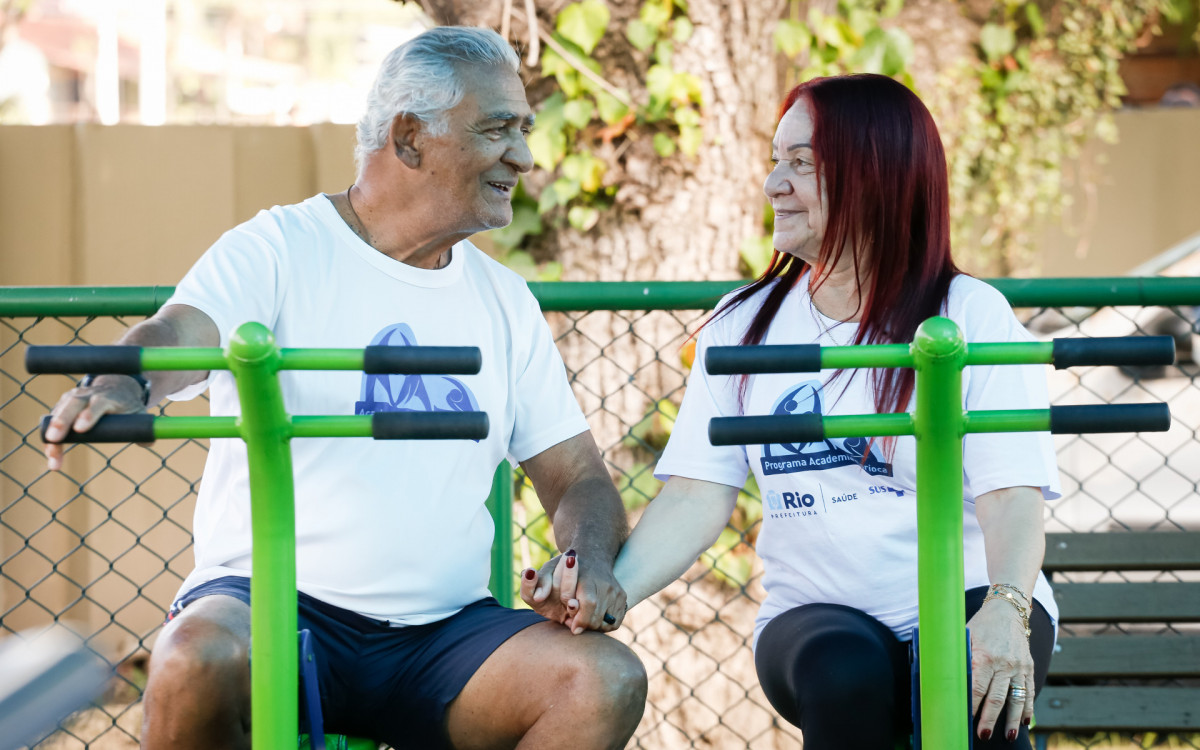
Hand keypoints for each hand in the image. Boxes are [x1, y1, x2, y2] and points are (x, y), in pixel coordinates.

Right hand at [43, 376, 146, 470]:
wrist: (116, 387)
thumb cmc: (127, 404)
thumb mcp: (138, 413)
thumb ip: (143, 429)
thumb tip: (147, 442)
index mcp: (108, 396)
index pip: (98, 403)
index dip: (89, 415)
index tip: (81, 429)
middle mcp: (87, 395)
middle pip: (72, 405)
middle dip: (62, 422)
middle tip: (54, 439)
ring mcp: (72, 399)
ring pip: (59, 414)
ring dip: (52, 437)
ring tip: (53, 458)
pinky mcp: (62, 406)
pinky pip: (53, 423)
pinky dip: (51, 441)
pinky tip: (52, 458)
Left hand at [519, 550, 626, 633]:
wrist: (591, 555)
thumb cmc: (564, 566)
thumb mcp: (548, 570)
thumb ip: (540, 582)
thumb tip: (538, 597)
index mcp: (588, 576)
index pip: (589, 603)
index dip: (579, 619)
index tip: (570, 625)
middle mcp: (605, 583)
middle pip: (597, 616)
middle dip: (584, 625)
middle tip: (573, 626)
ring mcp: (616, 591)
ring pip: (606, 622)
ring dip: (592, 627)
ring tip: (580, 620)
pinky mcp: (622, 598)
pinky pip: (614, 622)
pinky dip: (602, 626)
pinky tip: (591, 619)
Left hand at [968, 599, 1034, 741]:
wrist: (1007, 610)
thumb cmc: (979, 626)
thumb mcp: (964, 637)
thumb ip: (958, 657)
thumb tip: (940, 675)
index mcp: (984, 656)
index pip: (977, 687)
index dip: (972, 706)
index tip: (965, 719)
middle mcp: (1004, 663)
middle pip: (996, 698)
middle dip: (990, 719)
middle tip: (983, 735)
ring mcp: (1018, 666)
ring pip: (1016, 699)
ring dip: (1013, 720)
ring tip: (1010, 736)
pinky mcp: (1028, 667)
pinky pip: (1029, 691)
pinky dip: (1028, 708)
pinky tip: (1026, 722)